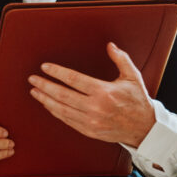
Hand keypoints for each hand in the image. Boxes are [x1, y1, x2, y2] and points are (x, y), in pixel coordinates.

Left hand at [30, 42, 155, 146]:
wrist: (144, 128)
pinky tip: (47, 104)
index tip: (45, 67)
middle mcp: (95, 107)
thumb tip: (110, 45)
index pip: (73, 79)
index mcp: (104, 92)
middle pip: (62, 95)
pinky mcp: (88, 131)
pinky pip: (67, 120)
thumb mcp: (132, 76)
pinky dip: (55, 112)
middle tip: (33, 79)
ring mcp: (90, 121)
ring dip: (45, 100)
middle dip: (44, 86)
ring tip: (35, 91)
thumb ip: (120, 59)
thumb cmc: (137, 100)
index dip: (57, 72)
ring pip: (61, 109)